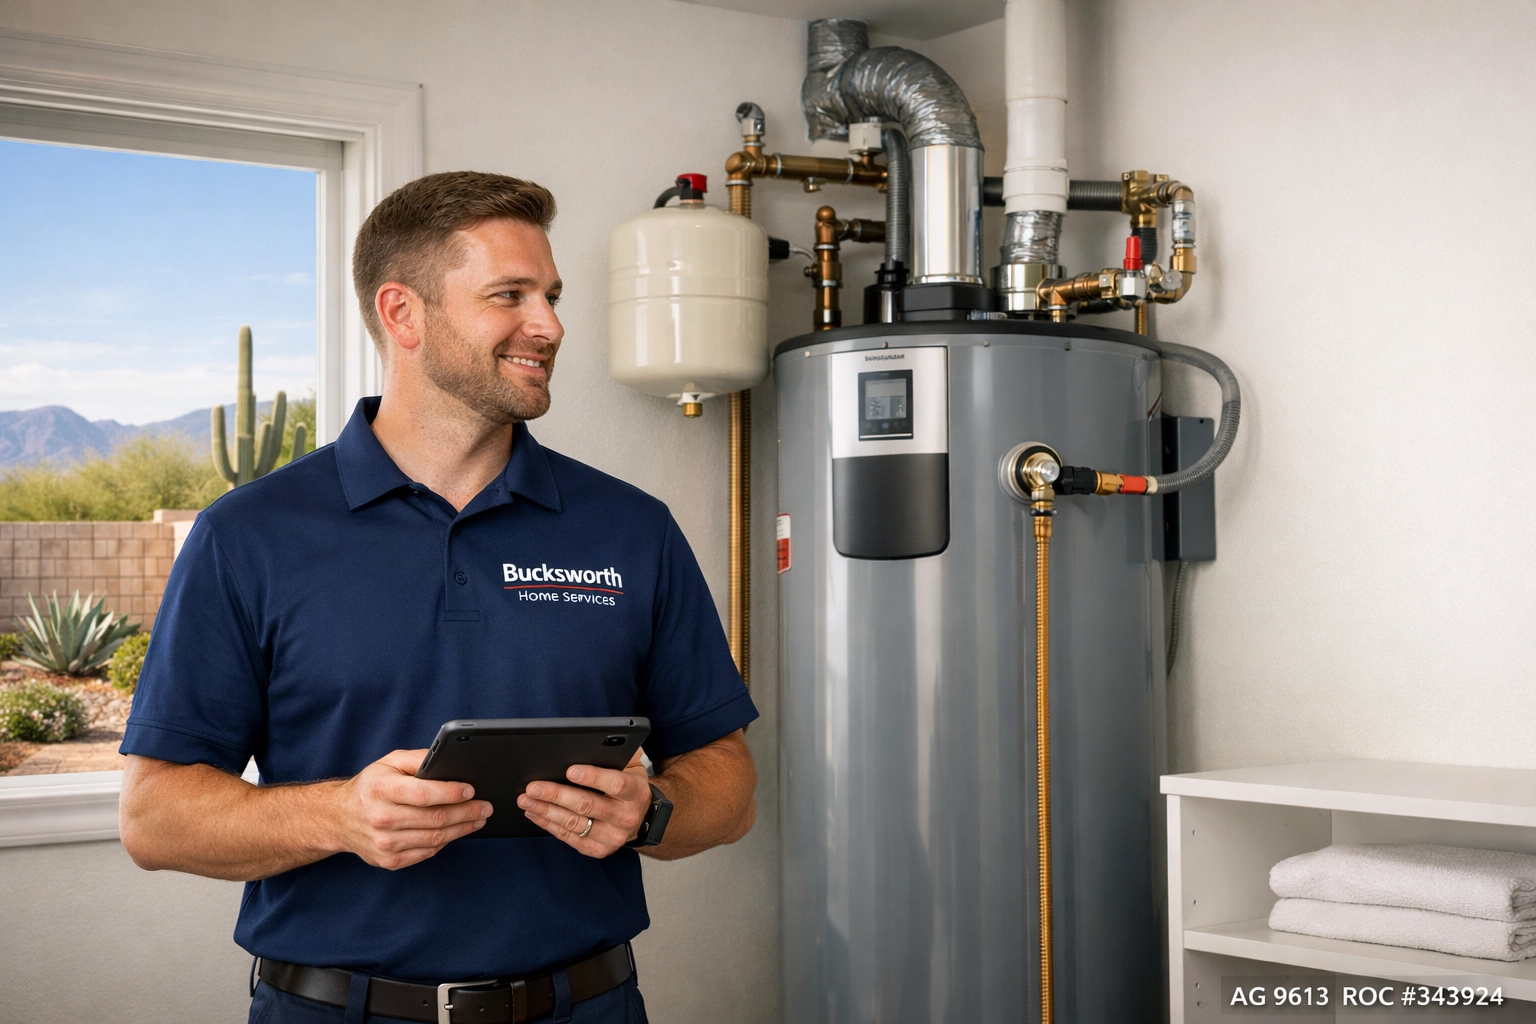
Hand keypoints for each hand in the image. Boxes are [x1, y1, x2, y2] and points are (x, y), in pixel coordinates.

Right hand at [332, 748, 492, 869]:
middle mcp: (381, 818)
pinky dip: (445, 842)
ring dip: (462, 829)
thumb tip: (449, 760)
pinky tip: (457, 831)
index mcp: (380, 790)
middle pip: (434, 819)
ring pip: (434, 839)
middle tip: (486, 806)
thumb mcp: (390, 762)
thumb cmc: (371, 785)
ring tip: (479, 818)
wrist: (339, 817)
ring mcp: (384, 844)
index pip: (424, 794)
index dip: (451, 793)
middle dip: (467, 812)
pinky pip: (426, 852)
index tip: (472, 790)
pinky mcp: (389, 861)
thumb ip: (419, 759)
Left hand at [519, 750, 652, 857]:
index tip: (570, 770)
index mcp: (636, 792)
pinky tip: (535, 814)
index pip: (616, 785)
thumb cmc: (629, 786)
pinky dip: (549, 825)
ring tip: (527, 800)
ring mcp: (612, 837)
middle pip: (587, 805)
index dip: (593, 777)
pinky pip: (569, 838)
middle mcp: (626, 817)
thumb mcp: (632, 766)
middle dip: (557, 794)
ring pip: (574, 823)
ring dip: (546, 811)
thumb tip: (598, 740)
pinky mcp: (598, 849)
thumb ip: (619, 752)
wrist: (641, 818)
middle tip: (534, 787)